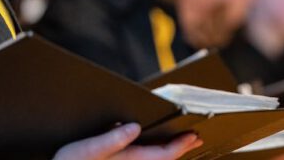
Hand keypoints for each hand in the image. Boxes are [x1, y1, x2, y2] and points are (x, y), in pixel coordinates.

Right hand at [54, 123, 201, 159]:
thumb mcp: (86, 149)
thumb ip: (110, 140)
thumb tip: (134, 127)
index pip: (163, 155)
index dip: (180, 146)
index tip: (194, 135)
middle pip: (163, 158)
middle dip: (181, 148)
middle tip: (197, 136)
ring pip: (155, 159)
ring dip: (170, 150)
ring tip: (183, 140)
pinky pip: (145, 158)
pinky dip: (156, 151)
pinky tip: (156, 146)